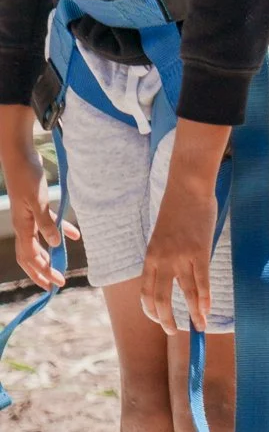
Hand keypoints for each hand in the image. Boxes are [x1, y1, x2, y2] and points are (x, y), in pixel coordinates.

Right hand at [4, 154, 76, 291]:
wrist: (20, 155)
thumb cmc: (27, 177)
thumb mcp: (38, 201)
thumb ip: (46, 223)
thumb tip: (54, 245)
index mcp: (22, 226)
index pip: (30, 257)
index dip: (41, 272)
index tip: (53, 285)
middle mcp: (24, 224)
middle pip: (32, 255)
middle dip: (43, 270)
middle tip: (57, 284)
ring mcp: (30, 215)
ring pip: (40, 241)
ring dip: (51, 255)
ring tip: (62, 266)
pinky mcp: (37, 205)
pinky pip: (49, 224)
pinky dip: (61, 231)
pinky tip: (75, 236)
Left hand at [140, 172, 216, 333]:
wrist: (188, 187)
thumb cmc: (178, 208)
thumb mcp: (164, 235)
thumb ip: (167, 254)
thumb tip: (177, 271)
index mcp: (150, 257)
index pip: (145, 293)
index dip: (151, 310)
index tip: (160, 319)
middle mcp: (161, 261)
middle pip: (160, 299)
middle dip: (166, 320)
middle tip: (173, 332)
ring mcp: (180, 257)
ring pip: (184, 293)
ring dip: (192, 313)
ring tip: (198, 326)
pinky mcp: (199, 251)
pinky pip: (201, 281)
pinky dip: (204, 298)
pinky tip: (207, 308)